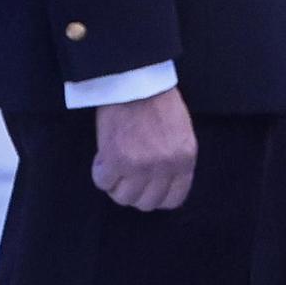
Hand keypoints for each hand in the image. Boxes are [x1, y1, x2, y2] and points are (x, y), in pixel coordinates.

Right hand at [91, 86, 196, 210]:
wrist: (136, 81)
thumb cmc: (159, 102)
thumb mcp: (180, 133)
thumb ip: (175, 159)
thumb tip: (161, 183)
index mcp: (185, 159)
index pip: (174, 199)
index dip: (158, 197)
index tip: (147, 188)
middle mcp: (165, 167)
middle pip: (146, 203)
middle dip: (135, 192)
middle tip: (127, 175)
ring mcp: (140, 167)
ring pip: (124, 198)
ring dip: (116, 184)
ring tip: (115, 164)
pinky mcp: (116, 161)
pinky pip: (103, 182)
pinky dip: (100, 172)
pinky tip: (104, 156)